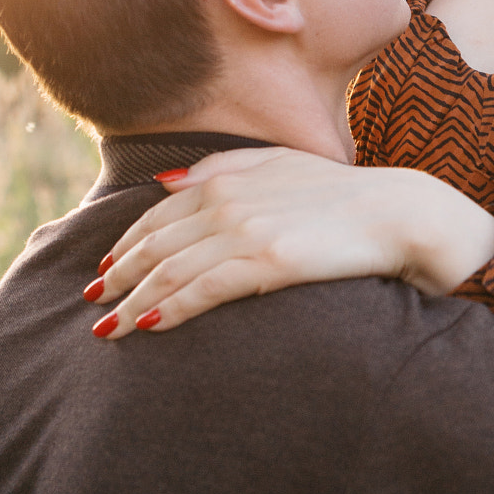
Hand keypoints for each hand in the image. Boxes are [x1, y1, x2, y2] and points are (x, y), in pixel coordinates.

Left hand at [85, 147, 493, 337]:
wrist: (398, 213)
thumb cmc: (343, 196)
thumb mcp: (281, 164)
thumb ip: (222, 169)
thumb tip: (165, 182)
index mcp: (228, 177)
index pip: (158, 214)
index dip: (126, 243)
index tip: (106, 270)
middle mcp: (228, 199)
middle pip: (155, 243)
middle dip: (119, 277)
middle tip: (96, 304)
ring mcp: (246, 229)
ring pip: (170, 270)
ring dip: (134, 302)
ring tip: (111, 328)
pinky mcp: (266, 261)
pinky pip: (202, 290)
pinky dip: (169, 309)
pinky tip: (150, 328)